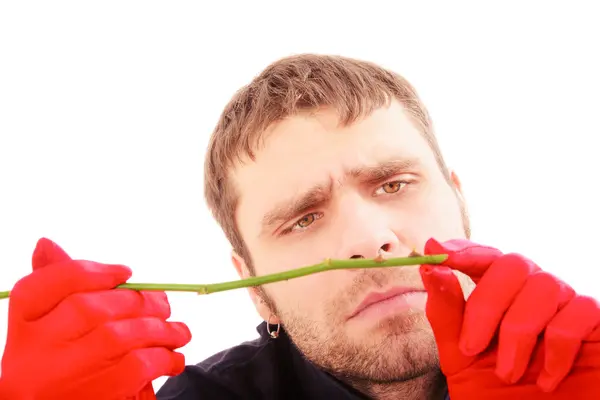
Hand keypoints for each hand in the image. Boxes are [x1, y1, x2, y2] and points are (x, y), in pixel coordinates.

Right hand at [0, 238, 191, 399]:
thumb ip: (60, 291)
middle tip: (164, 305)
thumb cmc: (61, 372)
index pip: (46, 285)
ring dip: (161, 330)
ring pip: (120, 336)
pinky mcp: (95, 396)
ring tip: (178, 332)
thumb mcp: (53, 333)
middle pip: (91, 309)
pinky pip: (139, 365)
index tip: (124, 273)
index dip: (92, 273)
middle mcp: (33, 354)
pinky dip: (164, 358)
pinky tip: (173, 359)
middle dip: (140, 302)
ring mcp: (61, 377)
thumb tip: (47, 244)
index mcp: (22, 330)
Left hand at [420, 238, 599, 398]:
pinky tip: (546, 378)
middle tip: (470, 347)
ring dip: (518, 332)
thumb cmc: (496, 393)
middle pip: (512, 264)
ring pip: (543, 286)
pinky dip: (556, 348)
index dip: (463, 250)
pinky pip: (578, 313)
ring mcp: (564, 305)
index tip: (436, 251)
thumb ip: (446, 312)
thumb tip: (431, 268)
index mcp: (498, 294)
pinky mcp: (594, 323)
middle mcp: (531, 292)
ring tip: (508, 373)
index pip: (484, 257)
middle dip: (486, 305)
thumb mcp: (460, 356)